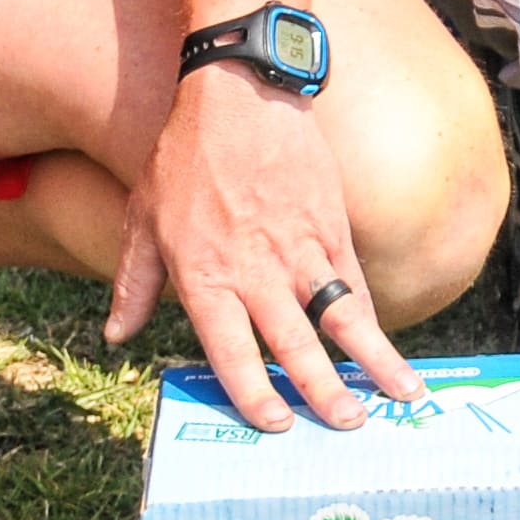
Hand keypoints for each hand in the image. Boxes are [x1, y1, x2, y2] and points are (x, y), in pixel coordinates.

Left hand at [106, 60, 419, 432]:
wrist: (238, 91)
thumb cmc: (182, 155)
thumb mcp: (142, 219)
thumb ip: (134, 284)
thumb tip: (117, 335)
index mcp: (205, 276)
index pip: (231, 351)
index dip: (254, 394)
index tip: (275, 426)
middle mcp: (256, 270)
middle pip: (296, 345)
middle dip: (324, 391)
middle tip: (348, 428)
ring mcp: (300, 247)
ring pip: (342, 316)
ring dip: (372, 359)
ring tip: (402, 395)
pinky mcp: (331, 222)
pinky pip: (353, 278)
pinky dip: (369, 313)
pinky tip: (385, 340)